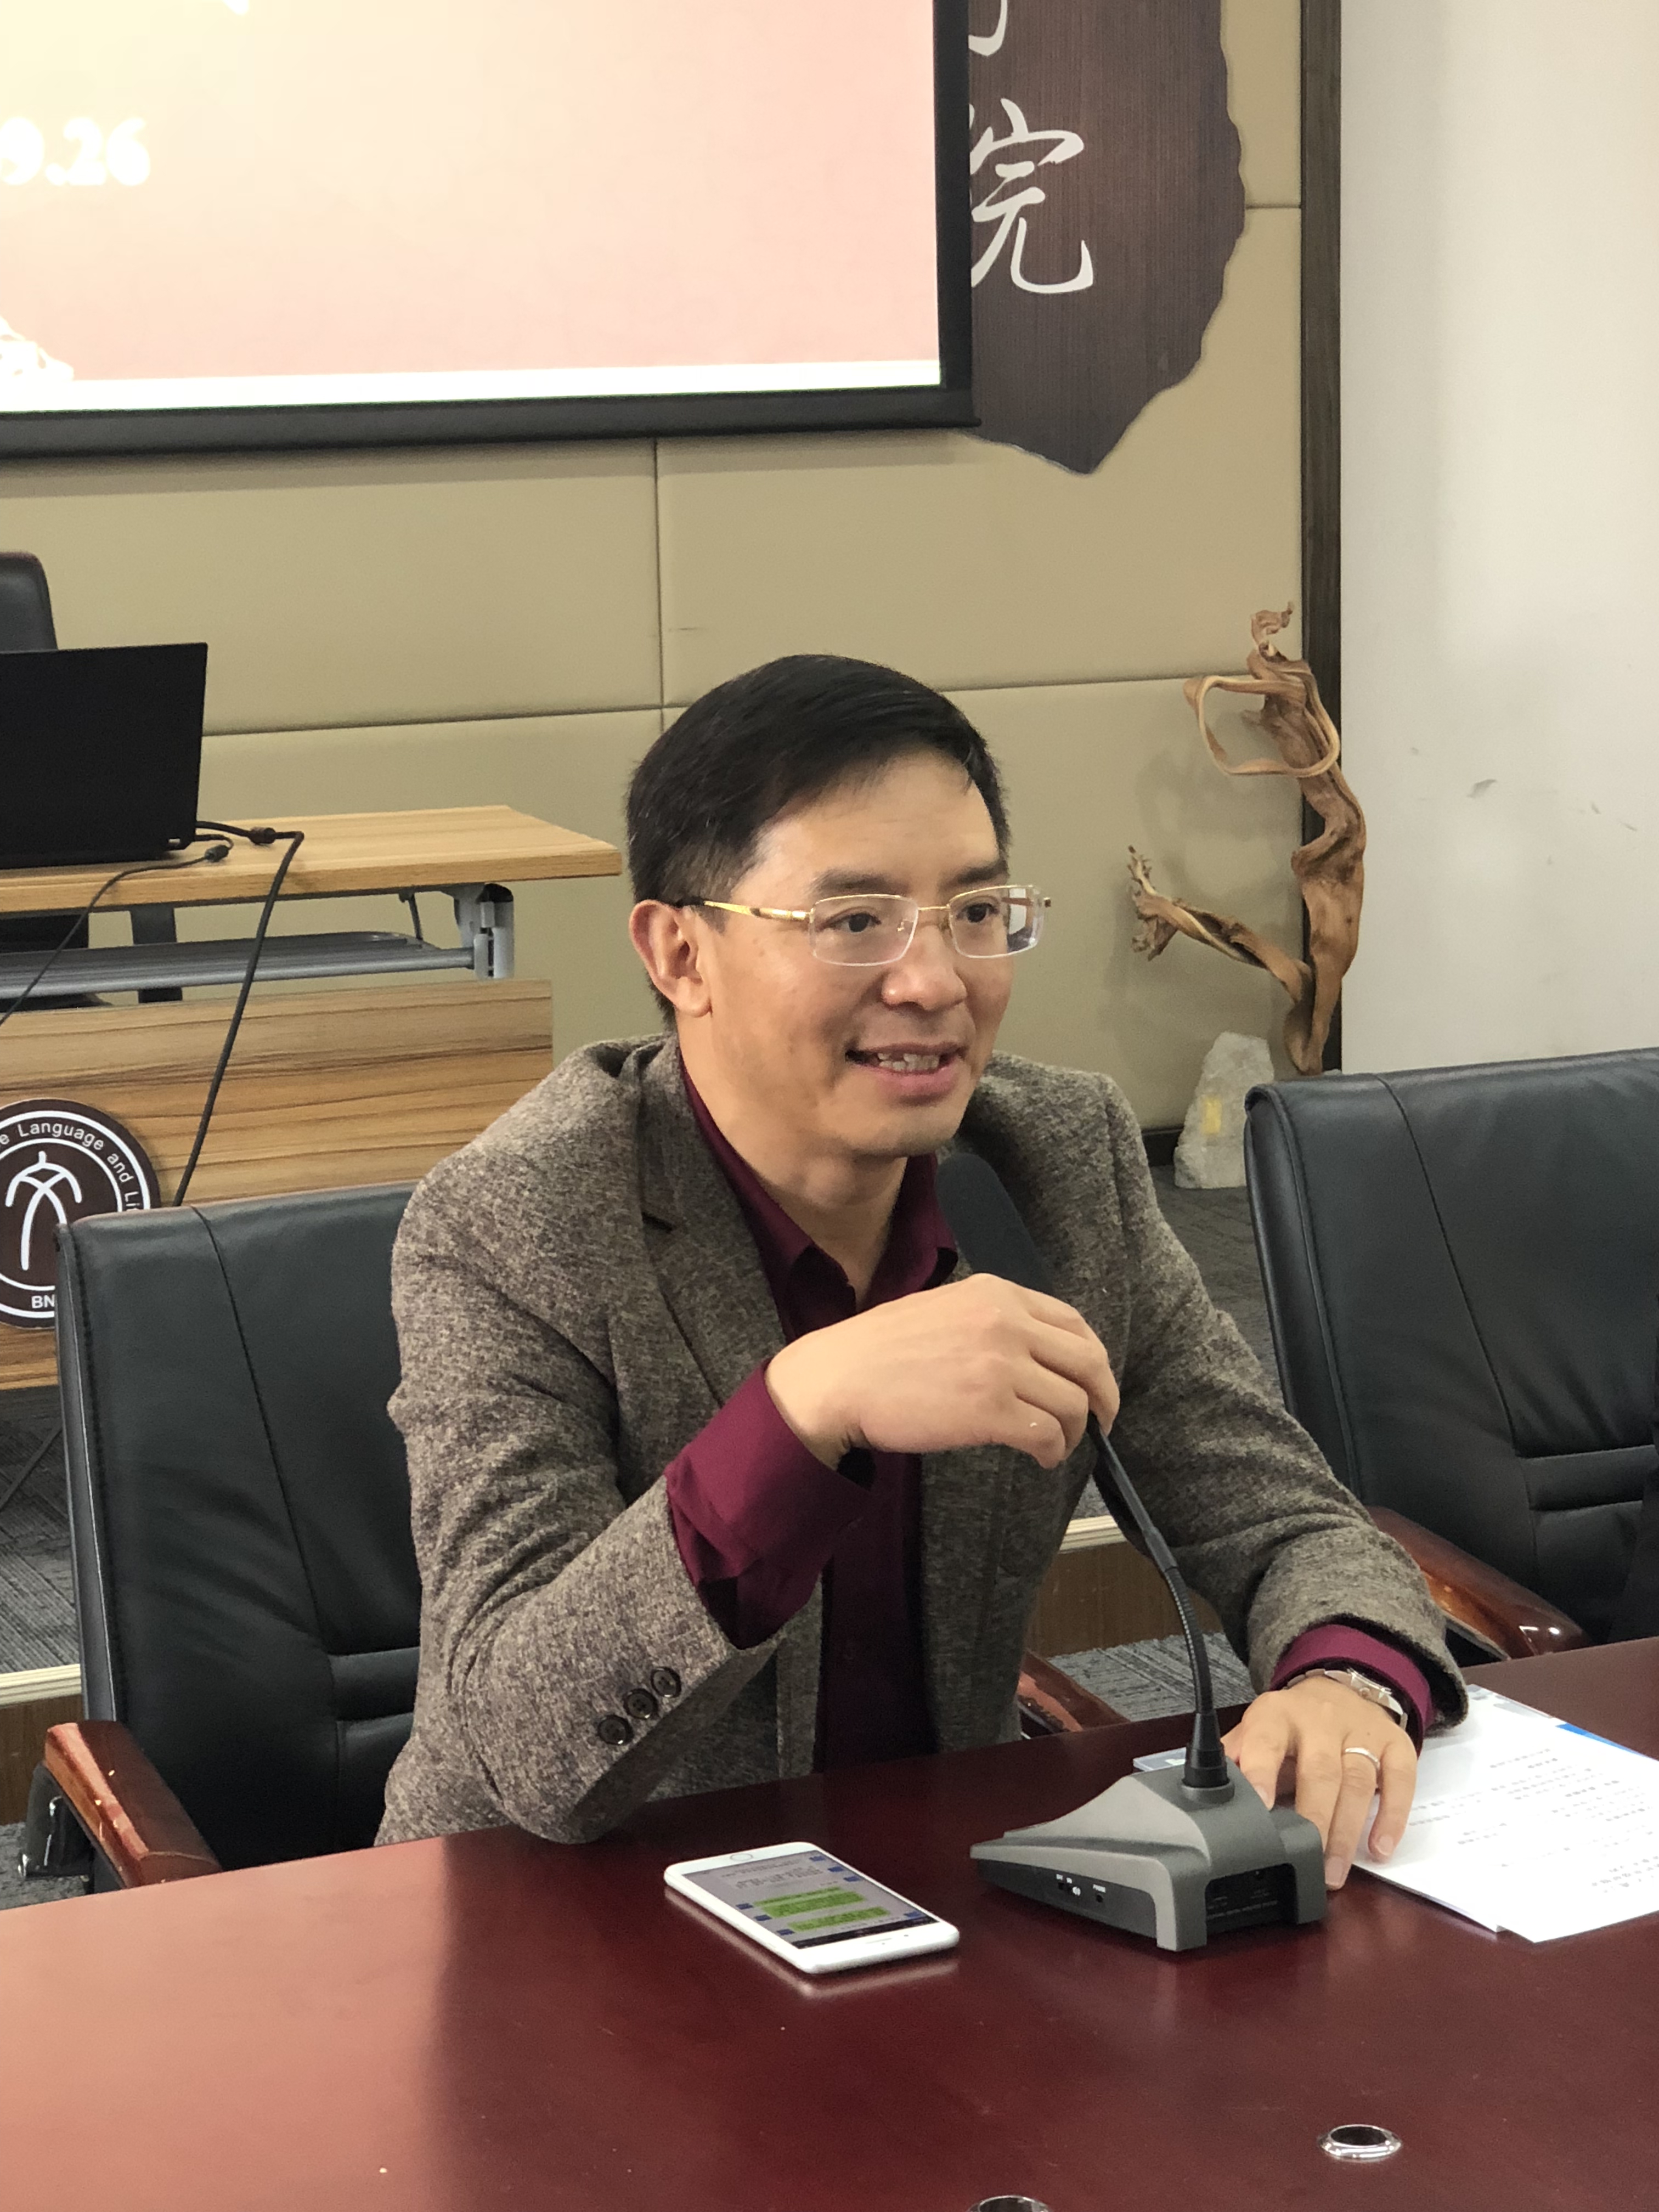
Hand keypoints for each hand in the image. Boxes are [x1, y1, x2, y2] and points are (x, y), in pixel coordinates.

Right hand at [765, 1274, 1119, 1469]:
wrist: (838, 1378)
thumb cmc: (881, 1351)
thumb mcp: (944, 1309)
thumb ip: (991, 1319)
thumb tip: (1036, 1354)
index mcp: (997, 1294)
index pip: (1074, 1322)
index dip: (1093, 1360)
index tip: (1093, 1384)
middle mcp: (1006, 1323)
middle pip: (1088, 1362)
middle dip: (1102, 1398)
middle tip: (1099, 1423)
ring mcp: (1000, 1365)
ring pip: (1073, 1403)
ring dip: (1073, 1432)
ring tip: (1054, 1445)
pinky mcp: (990, 1409)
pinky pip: (1047, 1434)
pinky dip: (1053, 1451)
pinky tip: (1040, 1458)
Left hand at [1222, 1675, 1415, 1889]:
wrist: (1339, 1688)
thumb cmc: (1291, 1726)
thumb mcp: (1257, 1732)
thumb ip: (1236, 1759)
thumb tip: (1209, 1792)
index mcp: (1277, 1715)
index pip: (1267, 1741)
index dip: (1262, 1772)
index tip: (1261, 1807)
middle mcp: (1320, 1719)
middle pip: (1320, 1770)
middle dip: (1315, 1820)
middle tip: (1309, 1862)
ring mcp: (1361, 1731)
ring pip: (1357, 1781)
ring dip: (1347, 1830)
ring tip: (1336, 1870)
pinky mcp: (1394, 1743)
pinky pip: (1399, 1780)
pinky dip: (1392, 1816)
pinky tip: (1381, 1848)